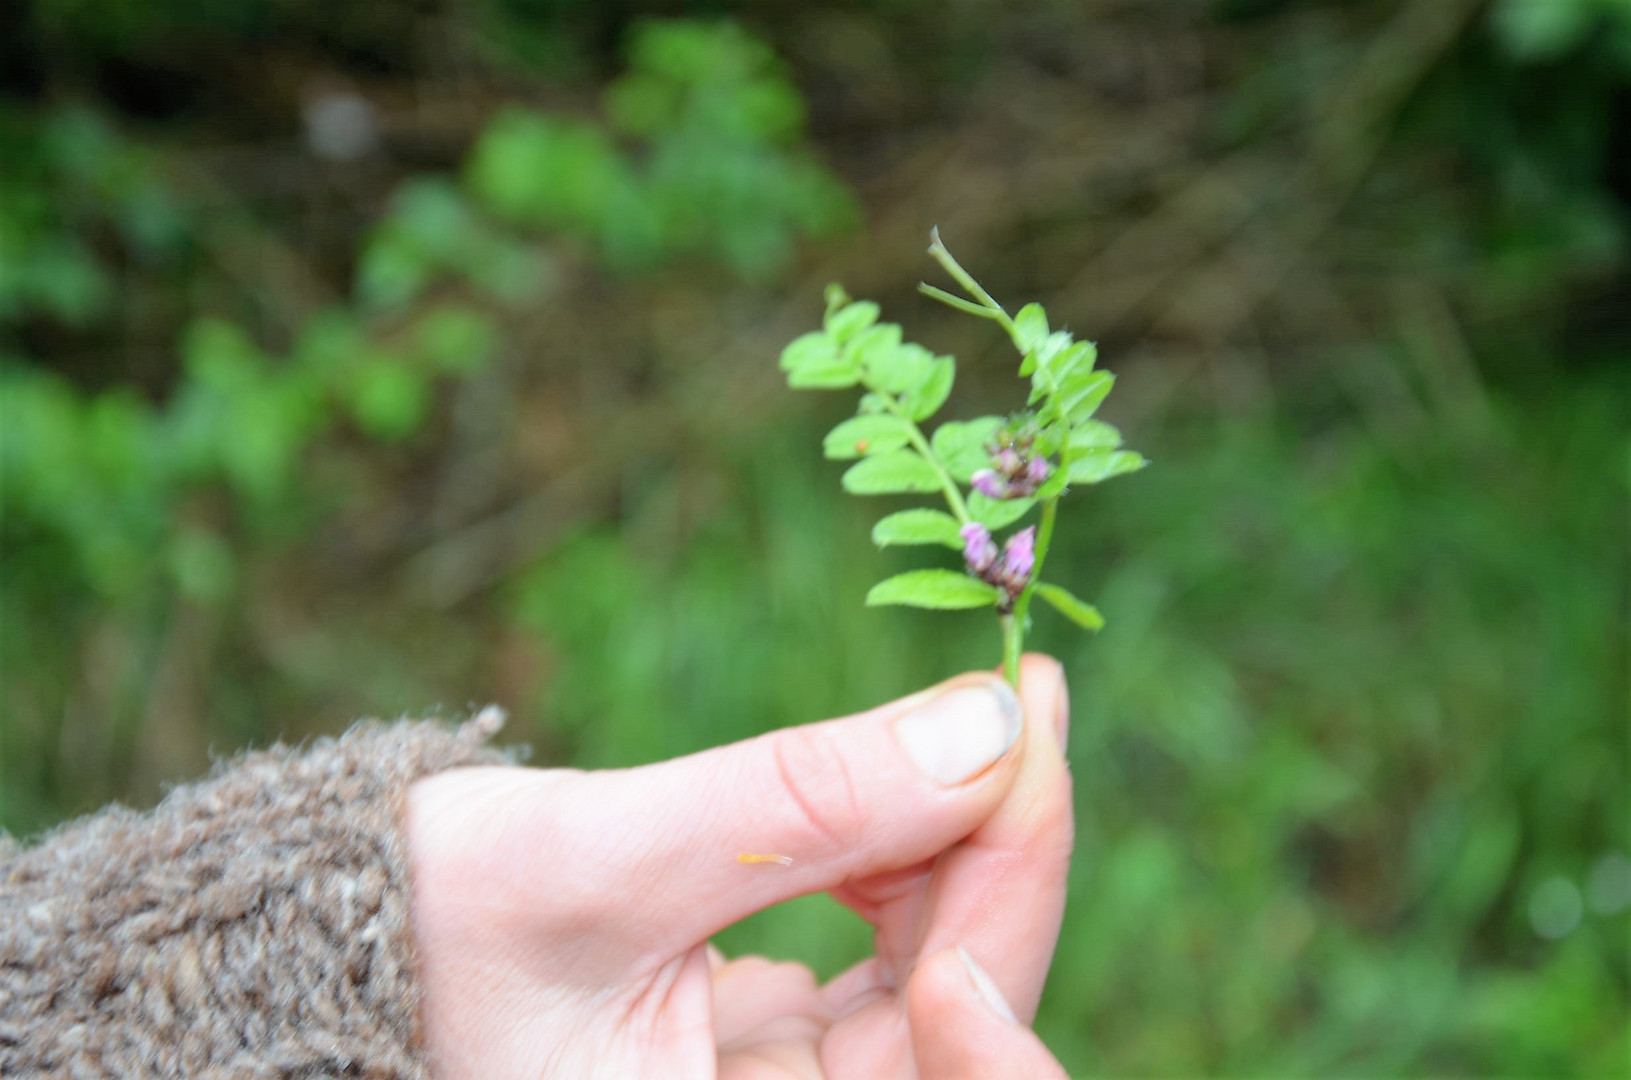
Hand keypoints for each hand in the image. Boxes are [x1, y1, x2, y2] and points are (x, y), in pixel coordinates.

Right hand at [406, 654, 1073, 1077]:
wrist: (319, 946)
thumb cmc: (410, 933)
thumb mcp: (593, 864)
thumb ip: (794, 807)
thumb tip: (985, 726)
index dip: (1012, 939)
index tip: (1026, 760)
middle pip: (966, 1020)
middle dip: (1002, 855)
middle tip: (1016, 695)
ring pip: (944, 983)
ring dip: (963, 847)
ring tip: (960, 721)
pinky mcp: (781, 1049)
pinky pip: (893, 964)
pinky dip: (908, 861)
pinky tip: (900, 783)